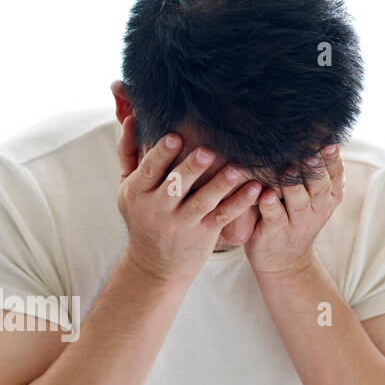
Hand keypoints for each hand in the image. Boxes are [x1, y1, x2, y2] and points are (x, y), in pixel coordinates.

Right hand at [115, 117, 256, 284]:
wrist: (154, 265)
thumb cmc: (142, 217)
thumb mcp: (128, 189)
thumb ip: (129, 154)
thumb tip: (132, 118)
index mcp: (137, 192)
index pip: (149, 169)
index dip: (162, 153)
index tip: (175, 137)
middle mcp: (158, 209)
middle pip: (175, 185)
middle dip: (191, 169)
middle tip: (207, 151)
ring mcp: (182, 223)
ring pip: (203, 201)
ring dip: (221, 184)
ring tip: (237, 168)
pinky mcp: (203, 234)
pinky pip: (223, 216)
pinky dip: (240, 203)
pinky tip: (256, 188)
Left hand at [230, 144, 343, 277]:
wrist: (285, 263)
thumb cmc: (294, 218)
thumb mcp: (312, 198)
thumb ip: (313, 172)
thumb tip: (313, 131)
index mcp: (328, 197)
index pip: (335, 173)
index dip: (332, 158)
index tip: (328, 140)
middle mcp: (317, 209)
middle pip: (320, 185)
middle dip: (316, 168)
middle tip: (311, 150)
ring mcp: (297, 223)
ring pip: (299, 201)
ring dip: (293, 183)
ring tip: (288, 166)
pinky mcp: (276, 233)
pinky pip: (274, 217)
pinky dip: (270, 206)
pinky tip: (265, 194)